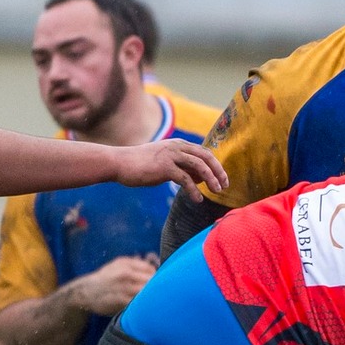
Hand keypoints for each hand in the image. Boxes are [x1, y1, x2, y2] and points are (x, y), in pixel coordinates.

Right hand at [68, 255, 158, 316]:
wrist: (85, 292)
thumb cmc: (105, 279)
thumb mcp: (117, 266)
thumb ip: (135, 265)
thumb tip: (156, 269)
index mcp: (126, 263)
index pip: (151, 269)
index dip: (158, 277)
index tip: (160, 283)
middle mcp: (125, 273)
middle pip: (151, 280)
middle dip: (158, 287)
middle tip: (161, 294)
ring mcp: (123, 287)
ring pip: (146, 291)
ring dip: (152, 297)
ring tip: (154, 301)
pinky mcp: (121, 300)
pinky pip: (138, 302)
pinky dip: (143, 304)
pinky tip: (145, 307)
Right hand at [113, 137, 228, 193]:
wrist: (119, 163)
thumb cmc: (141, 165)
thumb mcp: (166, 162)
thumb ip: (184, 166)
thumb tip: (202, 177)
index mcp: (178, 144)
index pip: (204, 152)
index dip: (216, 165)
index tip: (223, 179)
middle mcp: (177, 147)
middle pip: (206, 157)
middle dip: (219, 171)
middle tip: (225, 186)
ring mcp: (171, 156)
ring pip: (199, 166)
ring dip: (211, 179)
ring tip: (216, 192)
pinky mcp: (164, 167)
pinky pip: (185, 179)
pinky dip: (194, 190)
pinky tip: (197, 199)